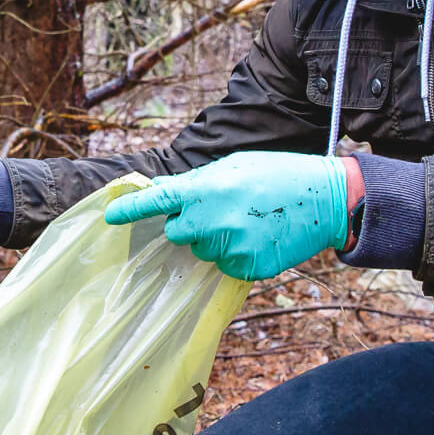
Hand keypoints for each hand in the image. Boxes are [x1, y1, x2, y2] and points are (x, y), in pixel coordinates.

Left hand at [103, 151, 350, 279]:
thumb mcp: (233, 166)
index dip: (130, 210)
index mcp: (206, 188)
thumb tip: (163, 191)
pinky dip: (236, 255)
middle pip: (176, 233)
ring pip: (202, 252)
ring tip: (248, 221)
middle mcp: (212, 220)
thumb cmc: (276, 175)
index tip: (109, 217)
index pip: (158, 201)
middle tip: (221, 210)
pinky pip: (225, 266)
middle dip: (190, 225)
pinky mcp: (247, 268)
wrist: (325, 199)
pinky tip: (258, 237)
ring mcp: (230, 247)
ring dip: (215, 240)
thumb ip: (196, 182)